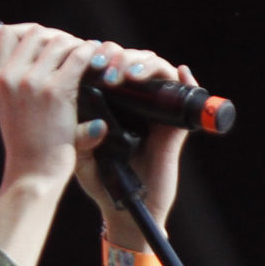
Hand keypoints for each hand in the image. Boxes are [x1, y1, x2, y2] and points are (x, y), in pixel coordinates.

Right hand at [0, 22, 107, 192]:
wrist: (33, 174)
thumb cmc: (27, 147)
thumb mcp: (10, 109)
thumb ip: (18, 85)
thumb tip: (41, 62)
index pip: (7, 33)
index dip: (31, 32)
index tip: (48, 43)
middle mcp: (11, 76)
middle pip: (36, 33)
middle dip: (58, 37)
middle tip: (74, 51)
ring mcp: (33, 82)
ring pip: (59, 41)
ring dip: (76, 45)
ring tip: (88, 58)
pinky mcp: (57, 91)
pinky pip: (79, 57)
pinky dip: (91, 54)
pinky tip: (98, 62)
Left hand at [74, 41, 191, 240]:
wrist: (125, 211)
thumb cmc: (100, 183)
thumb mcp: (79, 155)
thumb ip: (78, 136)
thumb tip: (96, 118)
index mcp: (111, 102)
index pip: (110, 63)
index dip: (102, 54)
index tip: (88, 59)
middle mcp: (135, 103)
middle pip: (134, 61)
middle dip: (121, 56)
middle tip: (106, 68)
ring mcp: (156, 114)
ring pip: (158, 72)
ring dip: (144, 64)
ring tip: (128, 74)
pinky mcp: (173, 130)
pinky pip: (184, 100)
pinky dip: (186, 81)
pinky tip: (181, 71)